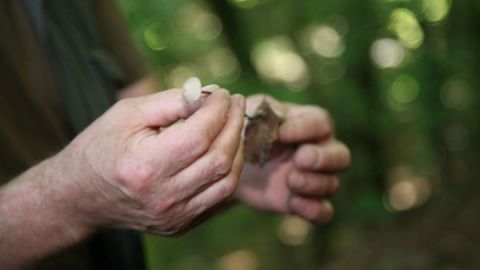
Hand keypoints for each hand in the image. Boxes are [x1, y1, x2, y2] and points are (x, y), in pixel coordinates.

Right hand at [60, 88, 245, 235]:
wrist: (81, 195)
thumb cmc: (102, 146)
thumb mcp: (128, 113)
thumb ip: (172, 102)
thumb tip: (211, 94)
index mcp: (145, 166)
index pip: (199, 135)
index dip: (219, 110)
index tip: (224, 93)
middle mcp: (163, 197)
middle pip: (219, 158)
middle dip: (234, 124)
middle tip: (236, 102)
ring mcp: (174, 216)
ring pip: (227, 181)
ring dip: (237, 148)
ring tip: (234, 124)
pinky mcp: (181, 225)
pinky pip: (220, 198)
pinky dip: (229, 171)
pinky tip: (226, 150)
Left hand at [235, 95, 349, 223]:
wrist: (231, 166)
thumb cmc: (244, 133)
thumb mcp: (250, 116)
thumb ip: (264, 113)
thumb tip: (277, 118)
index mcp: (307, 124)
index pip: (321, 123)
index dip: (305, 128)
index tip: (281, 134)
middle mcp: (319, 151)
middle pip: (341, 156)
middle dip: (323, 158)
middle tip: (300, 159)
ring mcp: (314, 179)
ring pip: (332, 184)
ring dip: (313, 183)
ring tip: (290, 180)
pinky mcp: (304, 202)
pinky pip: (324, 212)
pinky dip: (314, 210)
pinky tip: (293, 203)